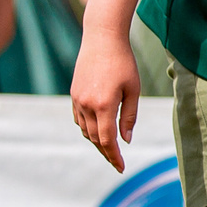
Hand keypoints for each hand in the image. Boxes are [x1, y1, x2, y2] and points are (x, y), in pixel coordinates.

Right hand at [70, 31, 140, 172]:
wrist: (102, 39)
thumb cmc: (123, 62)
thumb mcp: (132, 90)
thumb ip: (129, 116)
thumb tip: (125, 140)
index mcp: (104, 105)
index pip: (107, 140)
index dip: (114, 156)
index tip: (121, 167)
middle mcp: (87, 105)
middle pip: (95, 138)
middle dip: (106, 152)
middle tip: (117, 162)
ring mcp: (77, 100)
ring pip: (85, 130)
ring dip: (97, 141)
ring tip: (109, 148)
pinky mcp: (74, 94)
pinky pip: (79, 119)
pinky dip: (88, 128)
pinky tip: (97, 130)